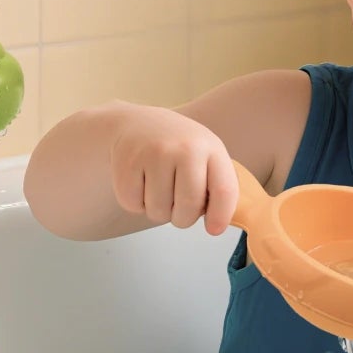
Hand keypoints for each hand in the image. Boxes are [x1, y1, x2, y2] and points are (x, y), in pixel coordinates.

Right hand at [110, 107, 238, 233]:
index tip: (213, 229)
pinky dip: (136, 203)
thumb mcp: (206, 156)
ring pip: (158, 212)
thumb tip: (215, 225)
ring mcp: (154, 153)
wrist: (137, 123)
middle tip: (178, 206)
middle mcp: (185, 148)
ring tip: (158, 188)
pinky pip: (133, 205)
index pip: (224, 191)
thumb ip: (216, 186)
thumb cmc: (177, 148)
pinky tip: (141, 181)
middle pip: (188, 208)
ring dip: (158, 210)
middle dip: (183, 218)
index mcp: (211, 148)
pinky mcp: (128, 162)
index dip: (220, 216)